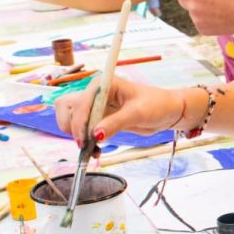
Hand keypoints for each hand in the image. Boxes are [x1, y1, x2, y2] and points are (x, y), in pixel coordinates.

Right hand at [53, 76, 183, 148]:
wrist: (167, 112)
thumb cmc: (156, 105)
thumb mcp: (137, 114)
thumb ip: (116, 123)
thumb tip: (96, 135)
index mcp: (103, 84)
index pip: (80, 102)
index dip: (79, 121)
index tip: (85, 140)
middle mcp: (95, 92)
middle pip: (67, 107)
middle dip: (72, 127)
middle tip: (86, 144)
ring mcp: (95, 105)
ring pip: (70, 118)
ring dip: (76, 135)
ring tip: (93, 149)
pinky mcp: (98, 118)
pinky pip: (82, 129)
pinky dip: (84, 140)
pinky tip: (96, 150)